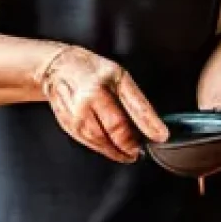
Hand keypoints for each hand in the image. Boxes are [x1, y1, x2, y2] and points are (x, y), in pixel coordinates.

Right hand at [39, 45, 168, 162]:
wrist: (58, 67)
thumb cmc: (92, 70)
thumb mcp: (118, 75)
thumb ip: (133, 98)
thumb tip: (150, 124)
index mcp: (109, 79)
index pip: (134, 104)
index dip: (150, 123)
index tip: (162, 136)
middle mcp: (92, 95)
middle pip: (115, 127)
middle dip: (131, 144)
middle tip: (140, 151)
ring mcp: (77, 111)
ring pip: (100, 140)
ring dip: (117, 151)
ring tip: (128, 154)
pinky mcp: (68, 124)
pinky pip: (88, 142)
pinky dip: (102, 149)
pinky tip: (111, 149)